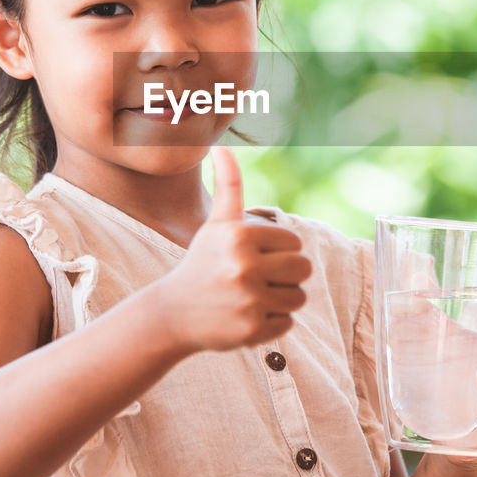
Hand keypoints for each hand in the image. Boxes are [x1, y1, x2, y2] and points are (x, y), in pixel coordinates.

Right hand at [153, 146, 311, 353]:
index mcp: (239, 235)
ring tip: (251, 297)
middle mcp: (243, 266)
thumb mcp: (215, 224)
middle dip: (285, 275)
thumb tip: (221, 146)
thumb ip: (229, 185)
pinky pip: (288, 324)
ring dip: (280, 300)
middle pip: (303, 269)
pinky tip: (245, 317)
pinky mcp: (251, 330)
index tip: (254, 257)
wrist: (172, 313)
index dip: (279, 251)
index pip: (294, 243)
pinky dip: (271, 323)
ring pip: (298, 298)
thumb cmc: (202, 263)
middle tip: (257, 279)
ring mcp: (248, 300)